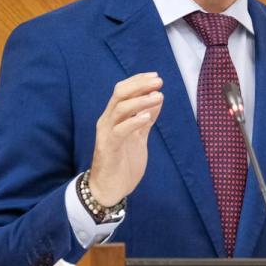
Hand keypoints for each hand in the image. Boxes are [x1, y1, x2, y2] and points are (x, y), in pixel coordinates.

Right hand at [87, 72, 164, 205]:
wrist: (109, 189)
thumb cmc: (123, 162)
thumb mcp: (139, 137)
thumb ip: (145, 119)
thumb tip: (158, 98)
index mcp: (113, 117)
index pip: (122, 91)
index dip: (138, 81)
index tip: (155, 76)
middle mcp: (107, 121)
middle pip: (120, 94)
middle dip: (140, 85)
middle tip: (159, 81)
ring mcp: (106, 134)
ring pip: (120, 109)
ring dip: (141, 101)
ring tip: (158, 96)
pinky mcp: (109, 148)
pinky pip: (120, 130)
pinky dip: (134, 121)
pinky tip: (147, 117)